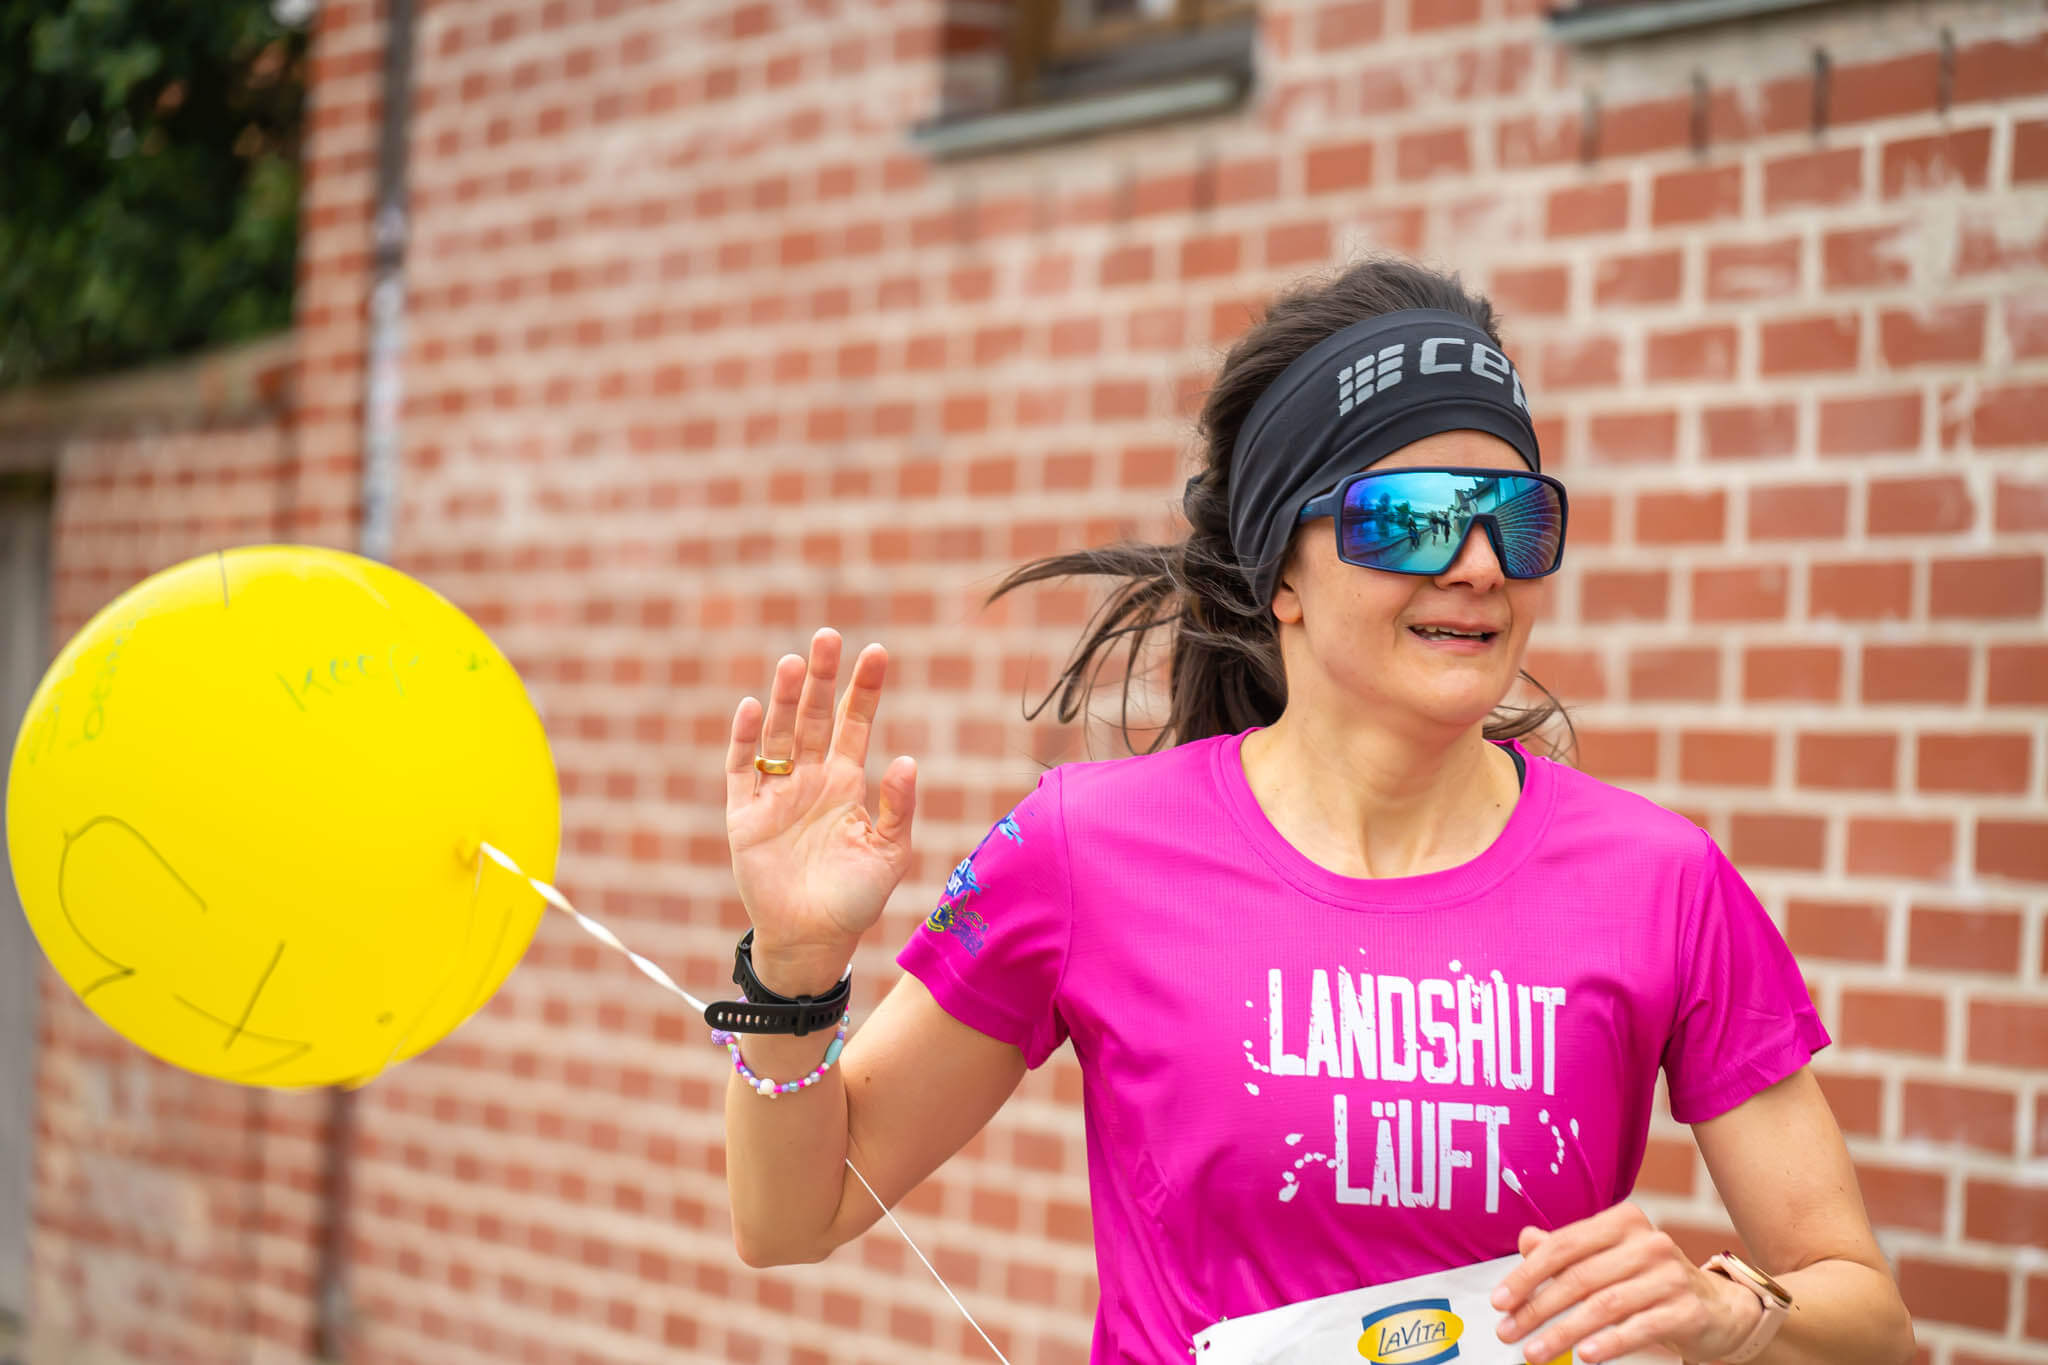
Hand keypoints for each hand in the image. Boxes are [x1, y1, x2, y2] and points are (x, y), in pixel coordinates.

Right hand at [725, 629, 917, 994]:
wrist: (813, 940)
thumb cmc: (856, 898)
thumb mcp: (889, 852)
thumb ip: (897, 807)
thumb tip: (905, 759)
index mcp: (846, 782)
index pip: (854, 723)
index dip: (864, 689)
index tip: (878, 652)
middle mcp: (810, 779)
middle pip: (813, 716)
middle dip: (821, 678)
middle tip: (828, 636)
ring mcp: (775, 794)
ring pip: (778, 735)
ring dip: (785, 699)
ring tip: (794, 663)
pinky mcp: (744, 816)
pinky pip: (741, 770)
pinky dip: (745, 740)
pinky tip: (753, 708)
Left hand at [1491, 1202, 1757, 1363]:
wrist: (1718, 1308)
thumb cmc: (1649, 1281)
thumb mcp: (1608, 1259)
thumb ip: (1567, 1249)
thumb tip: (1526, 1239)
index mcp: (1622, 1221)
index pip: (1563, 1245)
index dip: (1527, 1274)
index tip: (1500, 1301)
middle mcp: (1648, 1242)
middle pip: (1579, 1277)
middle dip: (1537, 1308)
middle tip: (1509, 1332)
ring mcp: (1670, 1274)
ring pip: (1604, 1305)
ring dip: (1564, 1332)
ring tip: (1535, 1352)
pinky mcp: (1688, 1309)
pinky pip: (1640, 1327)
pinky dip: (1609, 1342)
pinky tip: (1585, 1356)